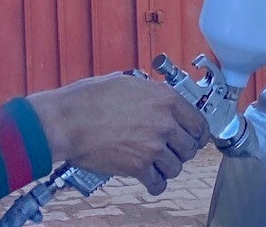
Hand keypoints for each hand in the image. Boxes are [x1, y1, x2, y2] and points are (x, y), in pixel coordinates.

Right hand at [27, 73, 208, 194]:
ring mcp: (153, 146)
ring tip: (157, 163)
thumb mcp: (125, 82)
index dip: (197, 132)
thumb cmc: (88, 98)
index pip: (198, 121)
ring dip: (168, 167)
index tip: (195, 136)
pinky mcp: (139, 167)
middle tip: (171, 149)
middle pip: (190, 146)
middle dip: (181, 150)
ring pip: (177, 166)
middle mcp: (164, 122)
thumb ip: (148, 92)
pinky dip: (155, 184)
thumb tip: (154, 95)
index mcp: (164, 98)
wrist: (67, 120)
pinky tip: (149, 179)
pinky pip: (158, 182)